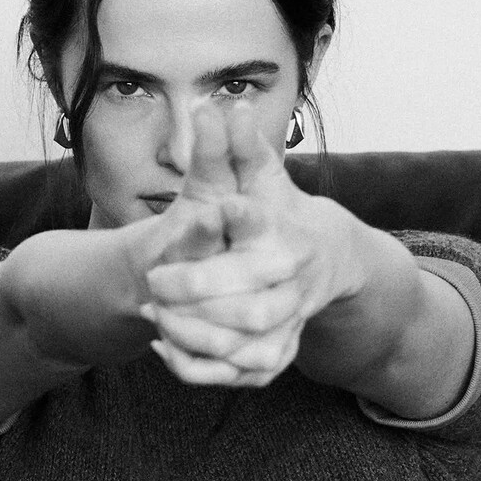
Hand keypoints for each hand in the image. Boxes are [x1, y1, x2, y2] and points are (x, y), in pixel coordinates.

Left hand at [140, 103, 365, 388]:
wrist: (329, 258)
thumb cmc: (283, 212)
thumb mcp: (264, 177)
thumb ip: (241, 148)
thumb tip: (225, 106)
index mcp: (287, 243)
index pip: (246, 245)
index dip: (203, 241)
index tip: (165, 241)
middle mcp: (294, 288)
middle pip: (244, 308)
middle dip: (192, 298)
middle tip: (152, 287)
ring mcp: (289, 325)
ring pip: (240, 348)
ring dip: (190, 337)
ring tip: (154, 316)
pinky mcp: (278, 354)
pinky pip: (238, 375)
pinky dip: (198, 367)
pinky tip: (163, 346)